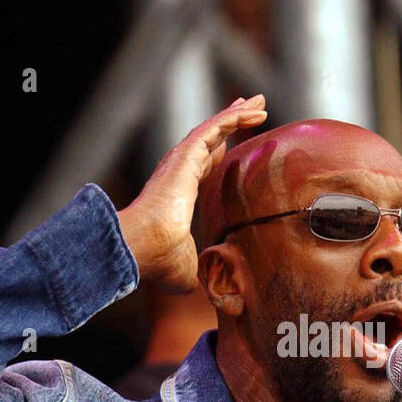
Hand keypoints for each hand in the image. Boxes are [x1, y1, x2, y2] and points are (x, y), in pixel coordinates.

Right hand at [119, 95, 266, 292]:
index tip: (230, 145)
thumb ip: (205, 273)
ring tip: (257, 103)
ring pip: (213, 130)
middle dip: (228, 125)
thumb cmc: (160, 261)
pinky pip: (214, 128)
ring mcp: (180, 162)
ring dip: (236, 115)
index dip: (217, 154)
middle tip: (248, 111)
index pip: (201, 168)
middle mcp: (178, 173)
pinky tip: (253, 111)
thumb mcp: (190, 270)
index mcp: (179, 195)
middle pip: (209, 141)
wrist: (144, 247)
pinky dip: (233, 117)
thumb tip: (223, 298)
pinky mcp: (185, 155)